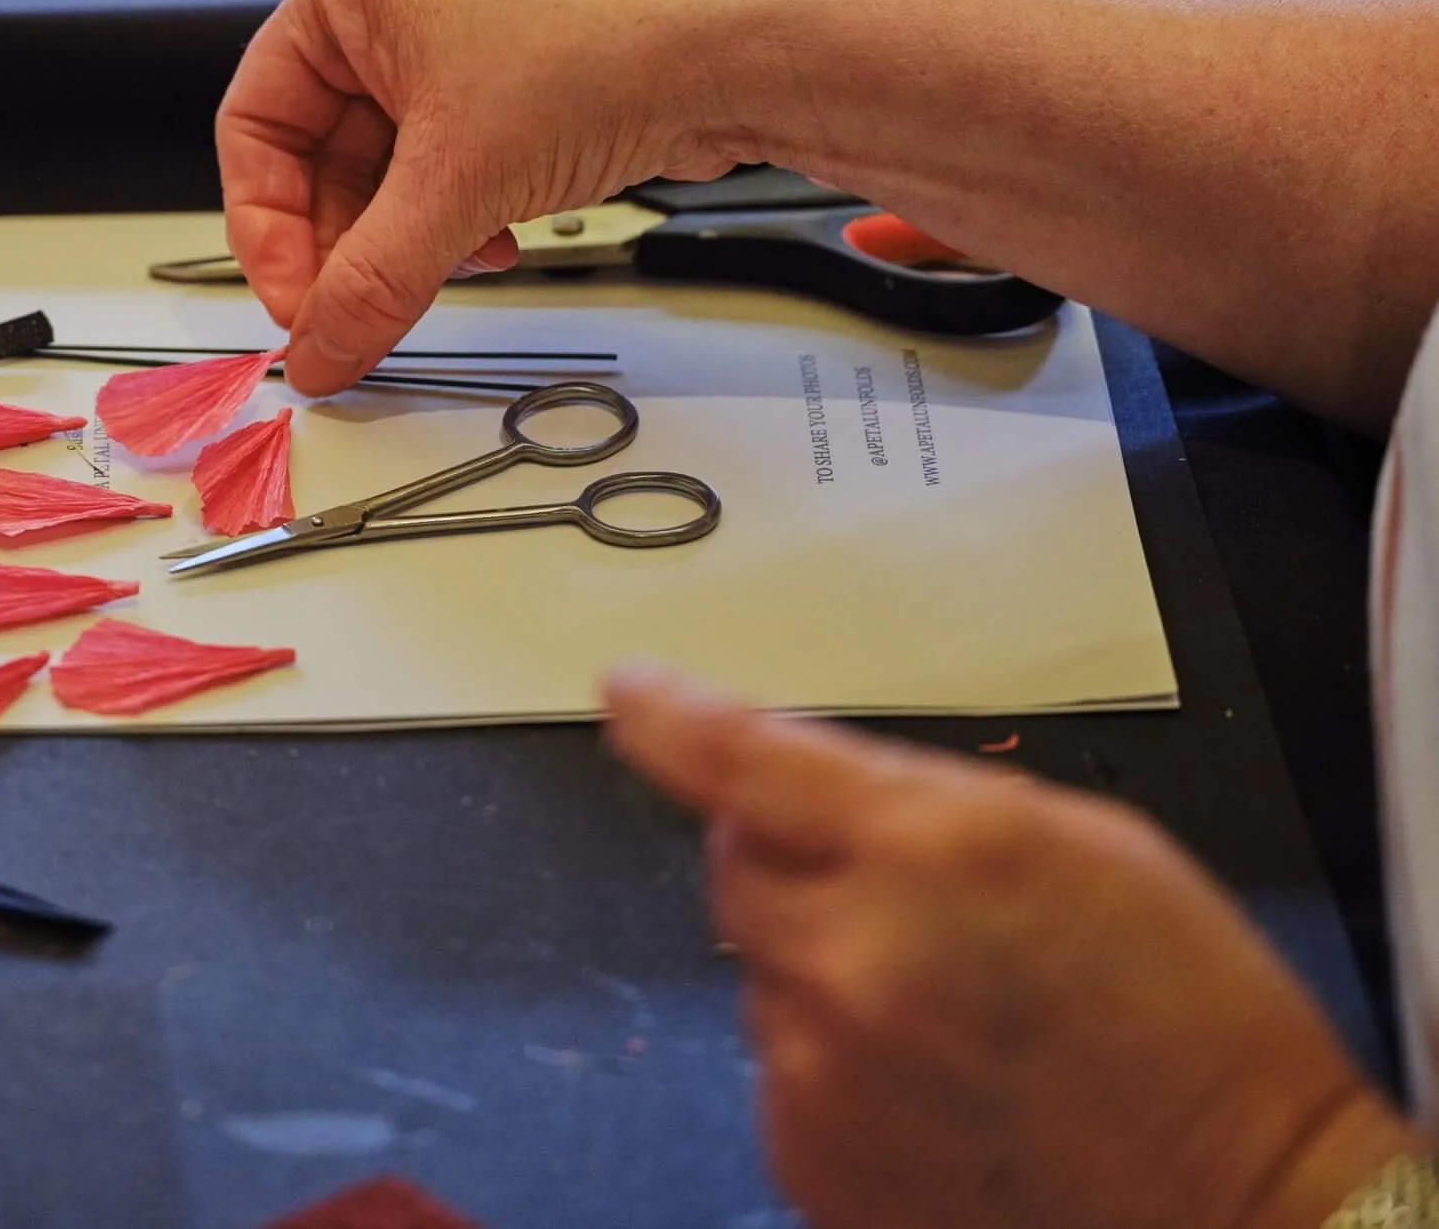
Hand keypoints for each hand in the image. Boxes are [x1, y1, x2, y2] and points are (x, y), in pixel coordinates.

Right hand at [215, 0, 777, 392]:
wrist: (741, 37)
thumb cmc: (596, 49)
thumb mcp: (455, 185)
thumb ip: (369, 284)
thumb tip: (316, 359)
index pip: (255, 122)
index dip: (267, 226)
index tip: (296, 306)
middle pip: (322, 149)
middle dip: (347, 240)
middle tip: (361, 315)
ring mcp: (463, 25)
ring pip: (392, 160)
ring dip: (409, 233)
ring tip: (451, 271)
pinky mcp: (522, 64)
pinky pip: (454, 153)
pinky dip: (460, 209)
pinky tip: (499, 241)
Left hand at [609, 665, 1420, 1228]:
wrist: (1240, 1212)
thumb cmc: (1189, 1022)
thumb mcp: (1076, 842)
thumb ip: (918, 799)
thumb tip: (793, 774)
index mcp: (931, 850)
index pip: (740, 759)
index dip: (668, 717)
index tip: (628, 692)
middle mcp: (853, 956)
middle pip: (735, 865)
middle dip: (792, 859)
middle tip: (898, 898)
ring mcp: (821, 1068)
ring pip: (763, 972)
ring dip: (822, 968)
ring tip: (950, 1017)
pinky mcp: (809, 1155)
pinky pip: (781, 1068)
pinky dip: (833, 1061)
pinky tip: (933, 1085)